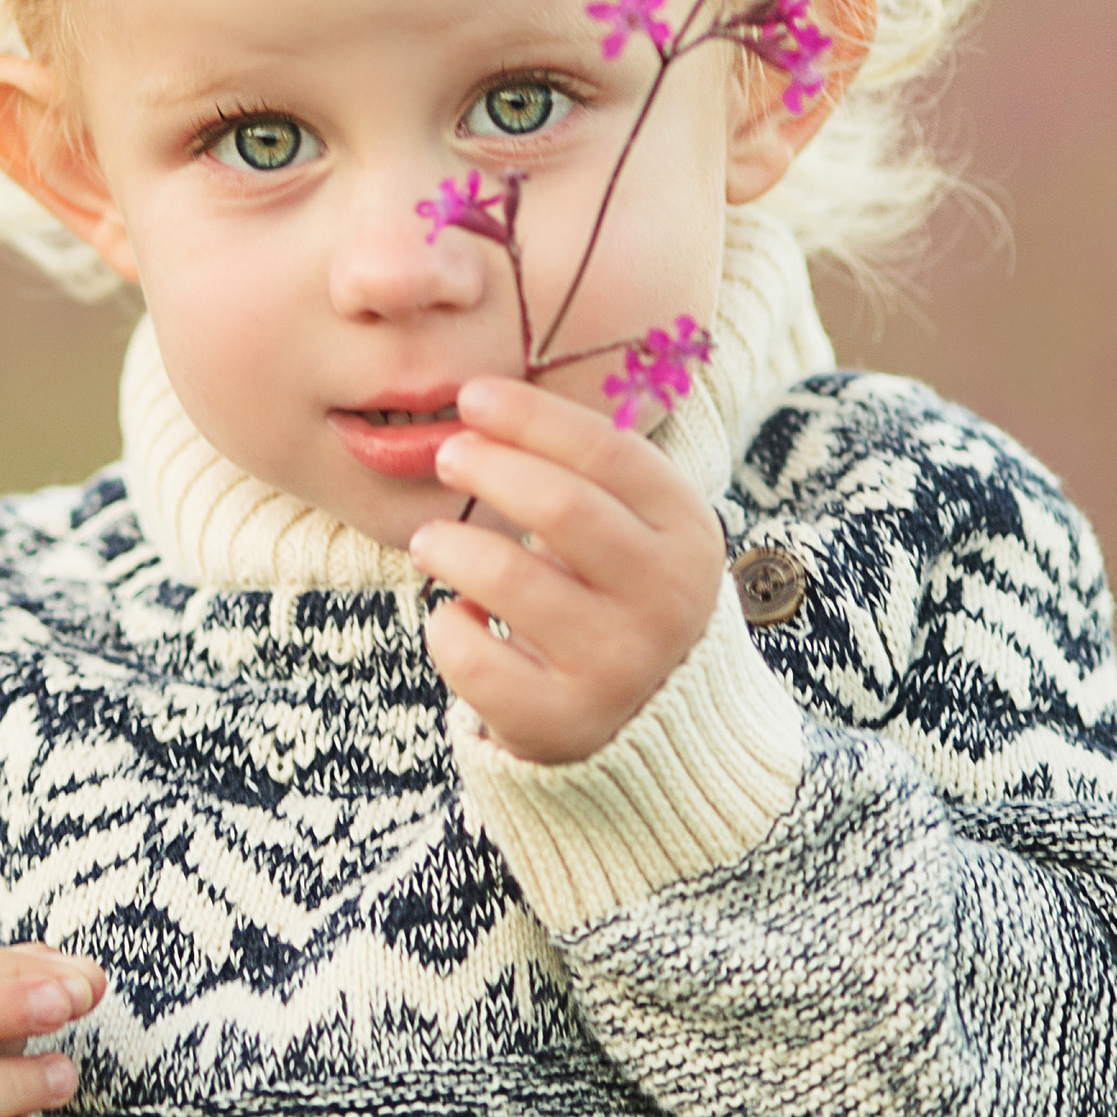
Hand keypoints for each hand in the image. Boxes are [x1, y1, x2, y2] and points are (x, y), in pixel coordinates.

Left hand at [411, 373, 724, 764]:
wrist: (653, 719)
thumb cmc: (618, 593)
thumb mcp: (634, 528)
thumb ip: (579, 472)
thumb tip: (480, 407)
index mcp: (687, 533)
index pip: (609, 453)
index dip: (533, 417)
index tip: (472, 396)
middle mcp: (665, 599)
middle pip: (561, 506)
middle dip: (489, 468)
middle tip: (447, 456)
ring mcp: (618, 664)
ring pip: (507, 577)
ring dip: (450, 545)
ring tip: (429, 541)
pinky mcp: (564, 719)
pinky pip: (475, 657)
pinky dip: (447, 626)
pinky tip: (458, 616)